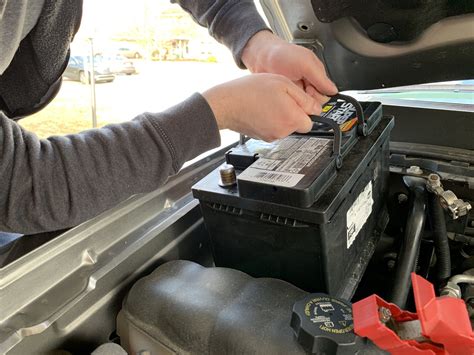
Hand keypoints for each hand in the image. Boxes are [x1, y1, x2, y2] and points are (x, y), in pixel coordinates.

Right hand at [202, 73, 326, 141]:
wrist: (226, 104)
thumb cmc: (250, 91)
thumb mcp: (282, 84)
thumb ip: (303, 98)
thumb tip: (316, 108)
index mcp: (291, 118)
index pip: (311, 121)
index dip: (306, 109)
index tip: (300, 102)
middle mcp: (283, 131)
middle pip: (298, 124)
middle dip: (293, 112)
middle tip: (281, 98)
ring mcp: (272, 136)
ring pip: (285, 126)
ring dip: (281, 115)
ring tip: (268, 101)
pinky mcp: (262, 137)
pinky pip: (273, 128)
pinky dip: (270, 120)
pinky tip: (261, 109)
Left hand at [241, 30, 337, 99]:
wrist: (260, 57)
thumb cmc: (282, 54)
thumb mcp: (306, 63)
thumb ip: (320, 78)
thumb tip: (333, 90)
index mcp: (316, 74)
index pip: (325, 93)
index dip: (320, 96)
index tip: (311, 95)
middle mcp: (307, 84)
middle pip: (315, 102)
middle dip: (309, 101)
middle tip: (300, 94)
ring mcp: (296, 90)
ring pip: (303, 105)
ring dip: (299, 104)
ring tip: (292, 95)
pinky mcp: (286, 96)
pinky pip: (292, 106)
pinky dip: (290, 105)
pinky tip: (286, 100)